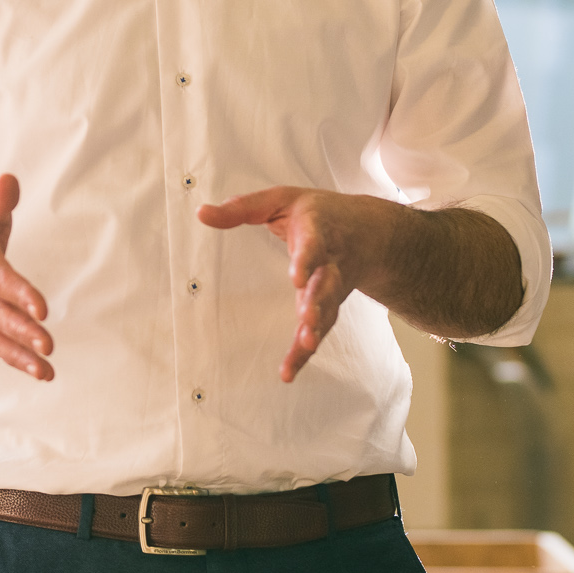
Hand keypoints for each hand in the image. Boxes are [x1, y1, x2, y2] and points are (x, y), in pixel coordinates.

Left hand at [198, 186, 400, 382]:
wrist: (372, 232)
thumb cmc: (318, 213)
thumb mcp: (280, 200)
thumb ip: (242, 208)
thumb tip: (201, 214)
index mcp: (319, 231)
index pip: (314, 246)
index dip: (307, 261)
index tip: (298, 279)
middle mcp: (331, 263)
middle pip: (328, 284)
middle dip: (319, 302)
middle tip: (308, 319)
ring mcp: (333, 288)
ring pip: (328, 312)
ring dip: (315, 331)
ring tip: (304, 347)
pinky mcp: (329, 307)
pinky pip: (319, 332)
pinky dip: (304, 353)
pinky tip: (288, 372)